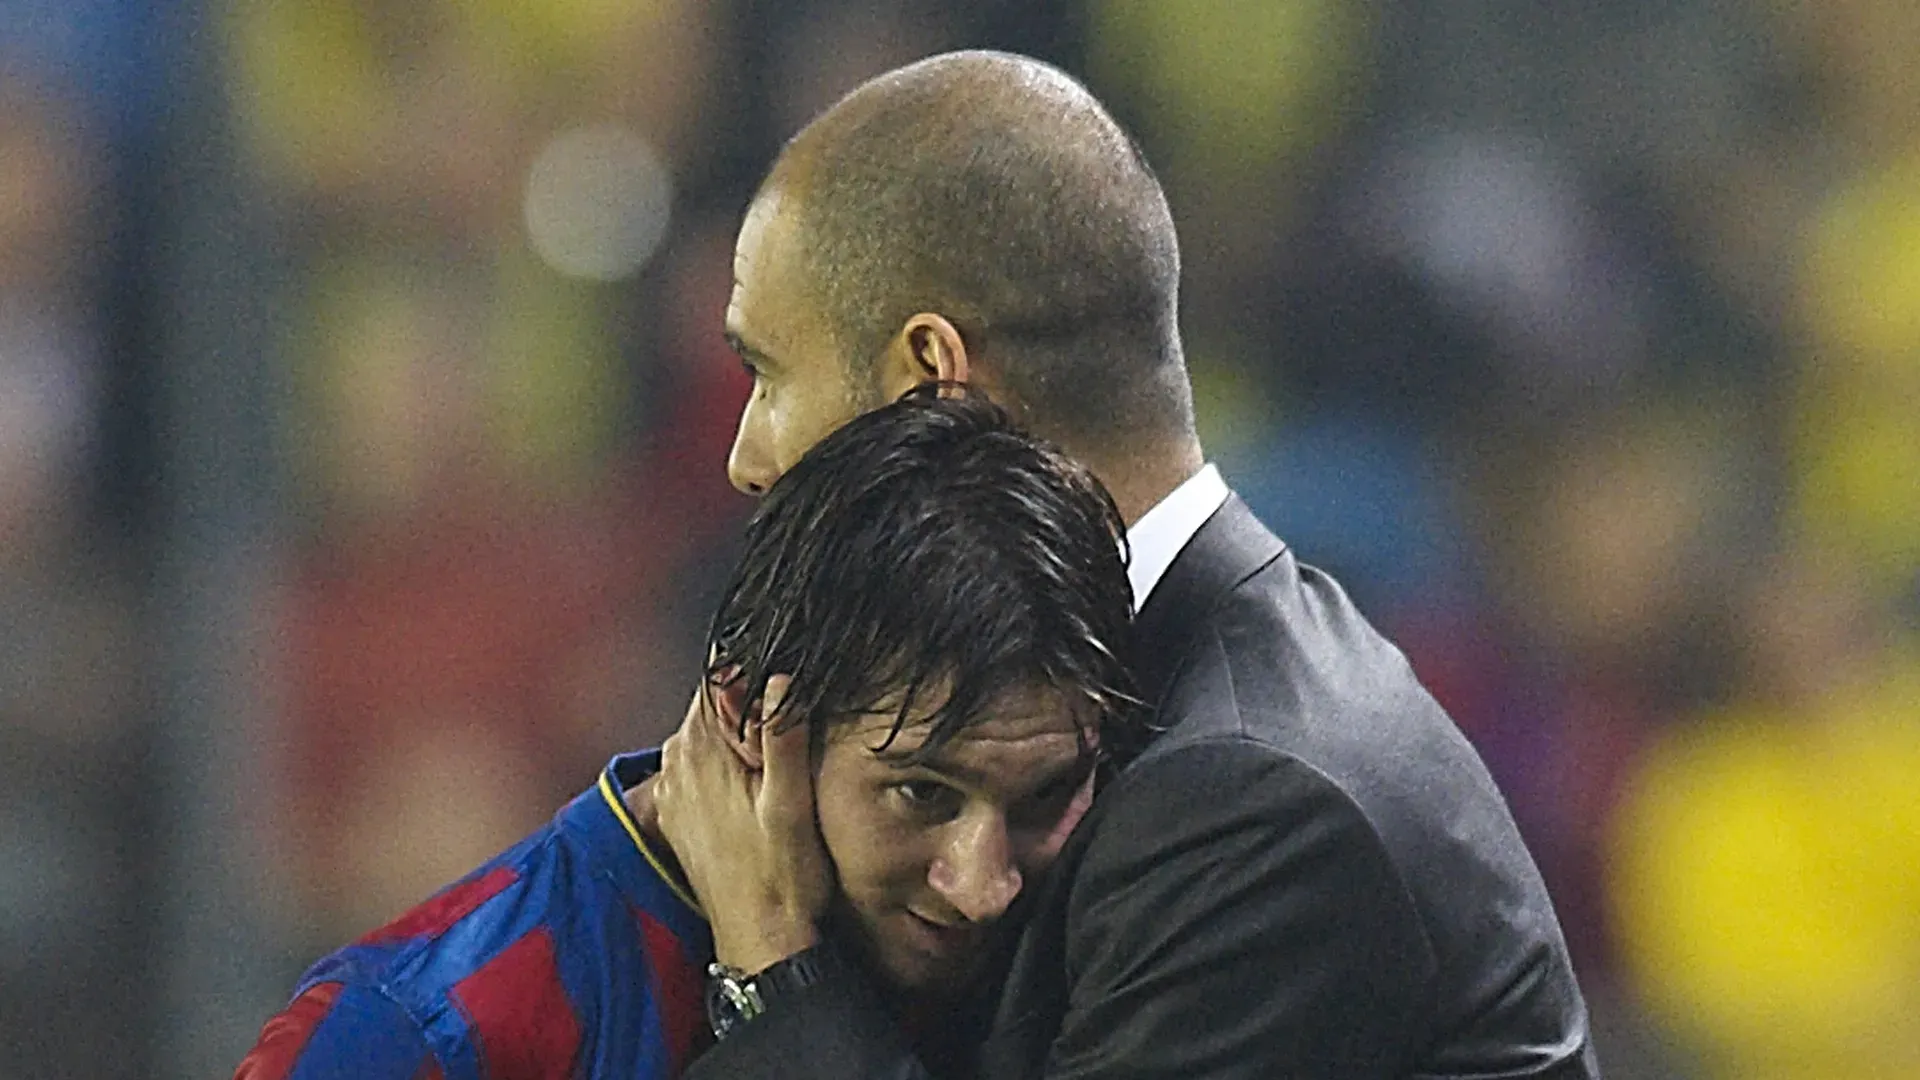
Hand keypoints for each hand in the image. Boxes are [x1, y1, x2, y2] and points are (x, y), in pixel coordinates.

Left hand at [655, 674, 832, 972]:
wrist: (761, 939)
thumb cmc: (781, 877)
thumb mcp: (793, 800)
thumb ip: (783, 735)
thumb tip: (779, 679)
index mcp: (699, 752)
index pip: (716, 678)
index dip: (753, 679)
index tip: (779, 697)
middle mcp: (676, 767)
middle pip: (711, 708)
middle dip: (747, 711)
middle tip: (784, 744)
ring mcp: (673, 794)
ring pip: (706, 740)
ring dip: (737, 744)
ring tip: (772, 774)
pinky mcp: (679, 818)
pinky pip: (699, 772)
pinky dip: (725, 773)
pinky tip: (754, 798)